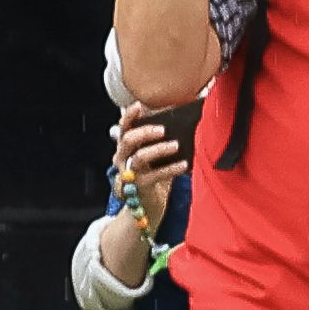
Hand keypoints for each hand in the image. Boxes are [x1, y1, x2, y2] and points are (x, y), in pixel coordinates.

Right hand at [112, 102, 187, 221]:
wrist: (148, 203)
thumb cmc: (154, 172)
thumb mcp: (153, 153)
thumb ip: (160, 136)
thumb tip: (180, 111)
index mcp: (125, 147)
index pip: (123, 127)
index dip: (129, 116)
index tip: (139, 106)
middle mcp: (123, 158)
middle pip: (128, 140)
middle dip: (145, 132)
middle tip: (163, 129)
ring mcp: (130, 173)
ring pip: (140, 157)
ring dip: (158, 149)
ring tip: (176, 145)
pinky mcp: (140, 187)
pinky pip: (155, 175)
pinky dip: (171, 168)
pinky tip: (185, 164)